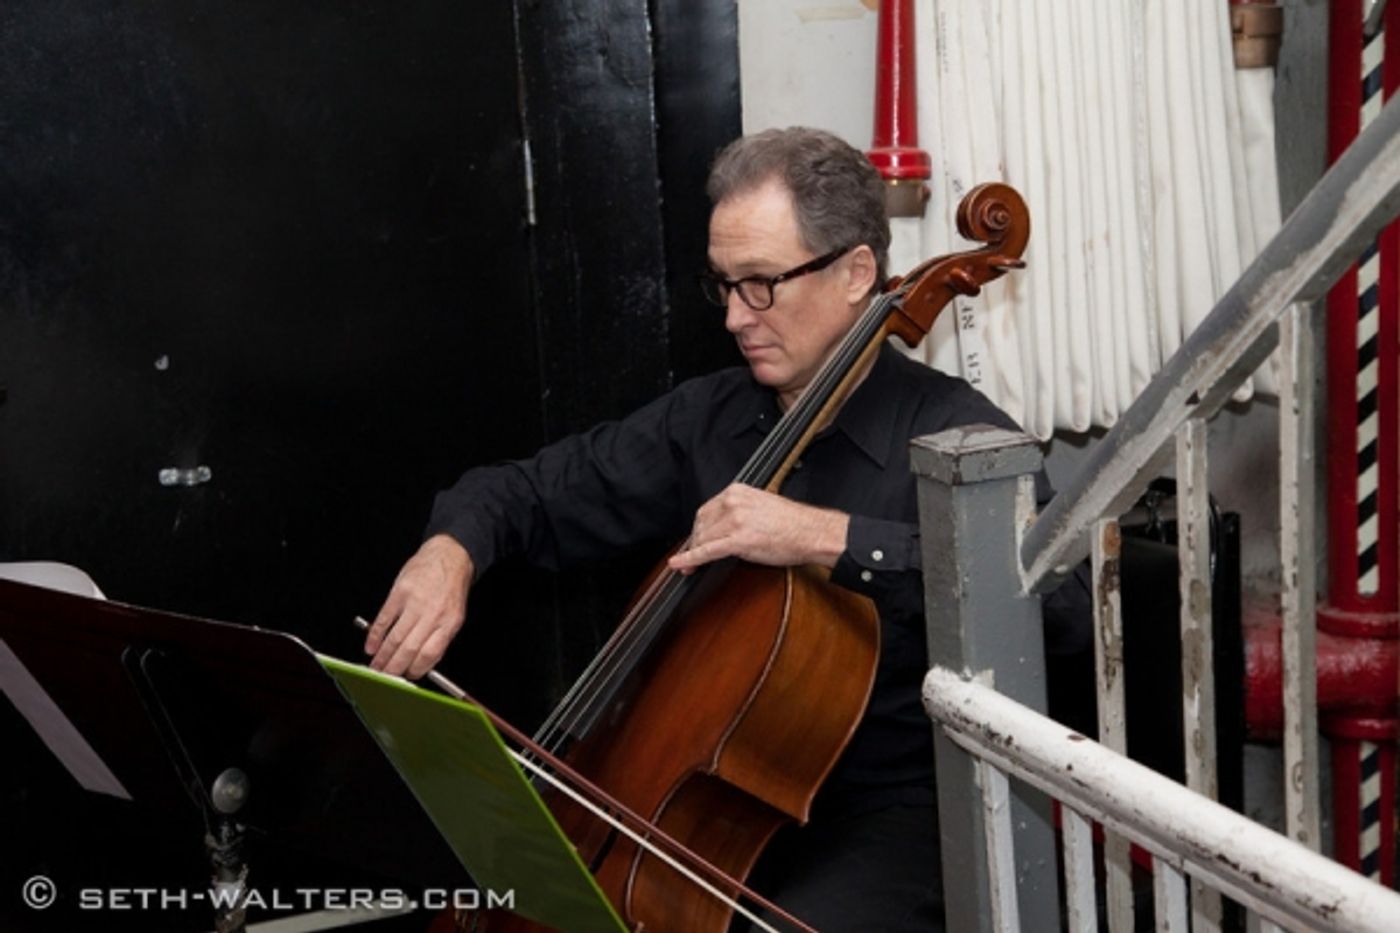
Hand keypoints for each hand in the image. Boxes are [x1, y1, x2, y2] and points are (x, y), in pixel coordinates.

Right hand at [364, 534, 473, 677]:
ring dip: (382, 656)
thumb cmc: (451, 586)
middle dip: (395, 668)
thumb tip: (422, 663)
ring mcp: (415, 602)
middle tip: (385, 678)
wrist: (448, 555)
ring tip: (375, 667)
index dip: (417, 670)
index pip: (431, 654)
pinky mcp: (399, 592)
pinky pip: (384, 619)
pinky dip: (375, 635)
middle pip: (409, 649)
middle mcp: (432, 613)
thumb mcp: (455, 614)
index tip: (408, 678)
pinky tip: (370, 646)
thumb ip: (440, 637)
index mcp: (449, 622)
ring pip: (394, 637)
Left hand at [667, 484, 847, 573]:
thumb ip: (738, 511)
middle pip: (700, 525)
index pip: (705, 510)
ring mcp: (735, 520)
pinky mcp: (738, 540)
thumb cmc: (793, 524)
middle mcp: (733, 502)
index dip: (697, 529)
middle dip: (694, 543)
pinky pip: (707, 551)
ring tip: (688, 566)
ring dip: (693, 553)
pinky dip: (690, 559)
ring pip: (703, 539)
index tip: (694, 540)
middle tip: (690, 557)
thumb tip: (722, 527)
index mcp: (737, 491)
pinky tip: (679, 565)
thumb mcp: (760, 506)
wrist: (812, 532)